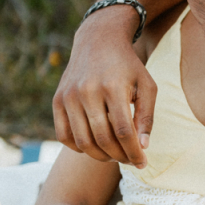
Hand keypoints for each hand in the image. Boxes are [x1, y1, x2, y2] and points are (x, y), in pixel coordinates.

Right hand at [53, 10, 156, 167]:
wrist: (98, 41)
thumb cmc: (128, 66)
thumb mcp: (147, 86)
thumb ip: (146, 116)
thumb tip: (143, 146)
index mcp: (113, 87)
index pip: (123, 131)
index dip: (134, 152)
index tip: (143, 163)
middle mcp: (87, 91)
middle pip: (102, 139)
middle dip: (119, 157)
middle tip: (130, 160)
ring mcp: (69, 96)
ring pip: (83, 141)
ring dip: (101, 156)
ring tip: (115, 156)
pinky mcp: (58, 100)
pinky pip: (64, 135)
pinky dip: (79, 148)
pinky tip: (95, 147)